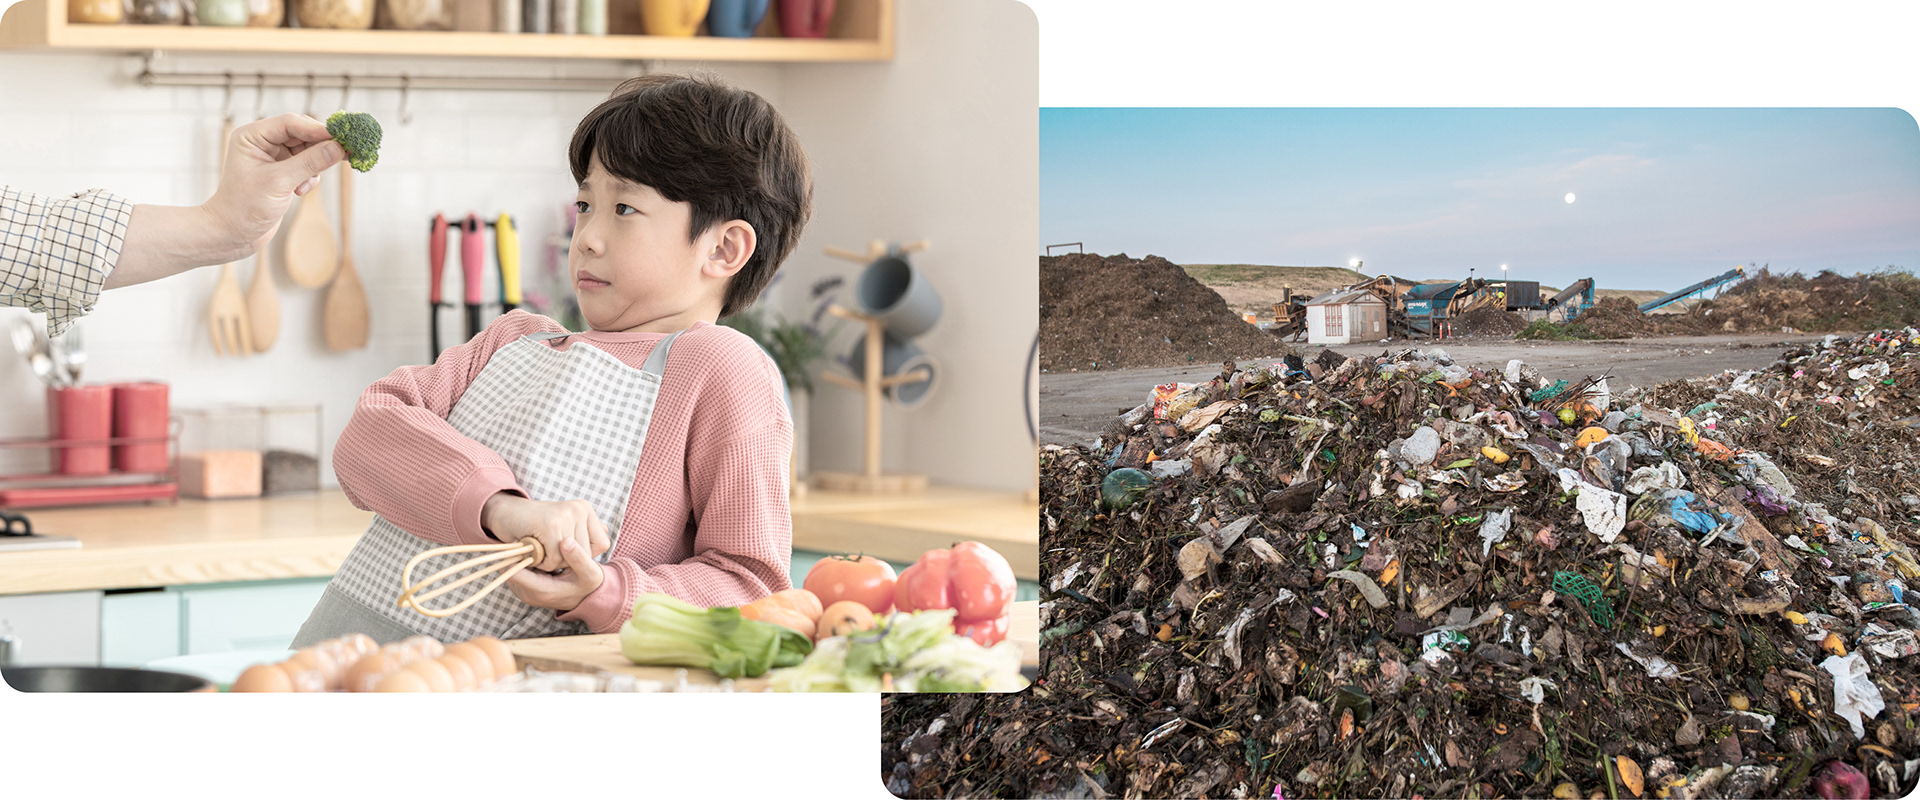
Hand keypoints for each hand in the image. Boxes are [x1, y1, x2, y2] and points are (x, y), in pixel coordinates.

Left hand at [200, 113, 345, 262]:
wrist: (232, 234)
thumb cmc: (244, 207)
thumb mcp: (279, 182)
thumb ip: (310, 162)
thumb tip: (339, 147)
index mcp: (252, 136)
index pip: (291, 123)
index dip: (317, 129)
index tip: (343, 138)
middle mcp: (262, 142)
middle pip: (302, 133)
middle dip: (321, 146)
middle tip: (347, 153)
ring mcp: (272, 157)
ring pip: (308, 150)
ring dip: (314, 166)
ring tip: (304, 185)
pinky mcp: (282, 172)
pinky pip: (307, 165)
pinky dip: (310, 177)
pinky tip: (299, 191)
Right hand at [480, 493, 610, 571]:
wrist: (505, 514)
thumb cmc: (535, 525)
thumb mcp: (564, 526)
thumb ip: (585, 530)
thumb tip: (606, 532)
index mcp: (586, 508)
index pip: (602, 544)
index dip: (583, 555)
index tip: (564, 548)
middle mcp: (580, 509)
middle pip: (586, 554)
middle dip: (566, 560)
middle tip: (547, 547)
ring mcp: (566, 515)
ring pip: (570, 558)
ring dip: (552, 562)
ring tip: (540, 546)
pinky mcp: (552, 524)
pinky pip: (555, 559)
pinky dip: (542, 562)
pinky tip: (533, 548)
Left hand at [506, 537, 604, 612]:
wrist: (588, 600)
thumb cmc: (589, 585)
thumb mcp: (590, 573)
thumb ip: (578, 558)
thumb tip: (566, 541)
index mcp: (543, 591)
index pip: (515, 571)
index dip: (515, 553)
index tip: (518, 538)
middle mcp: (529, 595)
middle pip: (510, 570)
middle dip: (515, 554)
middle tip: (521, 538)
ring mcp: (526, 593)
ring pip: (511, 570)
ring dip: (518, 557)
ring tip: (525, 543)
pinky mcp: (526, 588)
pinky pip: (517, 572)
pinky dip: (522, 561)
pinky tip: (532, 551)